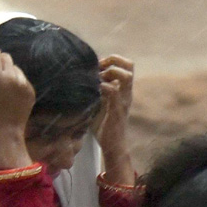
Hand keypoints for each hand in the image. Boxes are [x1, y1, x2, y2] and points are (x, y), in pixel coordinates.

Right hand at [0, 49, 34, 169]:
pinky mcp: (30, 91)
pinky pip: (22, 78)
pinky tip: (10, 94)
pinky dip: (16, 82)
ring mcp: (23, 84)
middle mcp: (11, 76)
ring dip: (8, 72)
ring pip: (15, 67)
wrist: (4, 133)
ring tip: (2, 87)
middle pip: (6, 57)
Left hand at [95, 55, 134, 184]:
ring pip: (126, 75)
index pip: (126, 65)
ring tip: (97, 79)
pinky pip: (113, 90)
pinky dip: (102, 86)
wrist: (112, 147)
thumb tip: (77, 78)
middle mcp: (126, 93)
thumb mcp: (98, 103)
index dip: (112, 59)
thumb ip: (94, 90)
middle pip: (129, 65)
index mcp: (123, 90)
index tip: (97, 66)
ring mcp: (124, 100)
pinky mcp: (118, 110)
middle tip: (98, 69)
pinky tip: (92, 91)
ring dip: (110, 72)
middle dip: (112, 61)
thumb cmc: (103, 126)